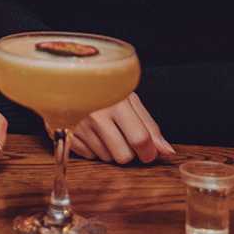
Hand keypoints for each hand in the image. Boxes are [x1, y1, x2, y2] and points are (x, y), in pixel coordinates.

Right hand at [60, 93, 175, 164]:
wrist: (70, 75)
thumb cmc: (104, 88)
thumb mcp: (130, 99)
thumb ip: (149, 126)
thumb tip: (167, 152)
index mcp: (116, 103)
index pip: (139, 139)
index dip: (149, 151)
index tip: (149, 151)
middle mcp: (96, 115)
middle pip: (123, 156)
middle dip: (129, 152)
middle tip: (124, 137)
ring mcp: (79, 126)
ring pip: (106, 158)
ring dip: (110, 149)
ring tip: (105, 130)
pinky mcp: (66, 135)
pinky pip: (89, 156)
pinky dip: (93, 149)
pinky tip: (92, 133)